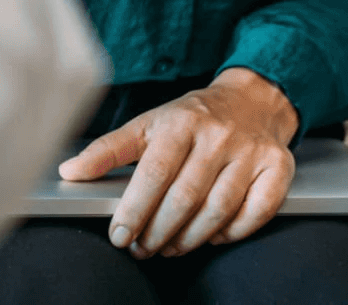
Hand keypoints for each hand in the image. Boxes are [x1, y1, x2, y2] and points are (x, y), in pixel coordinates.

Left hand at [57, 68, 297, 257]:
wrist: (253, 99)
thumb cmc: (193, 117)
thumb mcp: (148, 123)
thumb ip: (109, 149)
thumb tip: (69, 171)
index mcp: (181, 122)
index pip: (153, 173)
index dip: (134, 210)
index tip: (119, 235)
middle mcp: (218, 136)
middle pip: (184, 198)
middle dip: (157, 232)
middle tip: (141, 247)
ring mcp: (250, 152)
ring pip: (218, 211)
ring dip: (189, 239)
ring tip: (169, 247)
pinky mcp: (277, 167)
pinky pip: (256, 213)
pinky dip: (232, 232)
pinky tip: (212, 235)